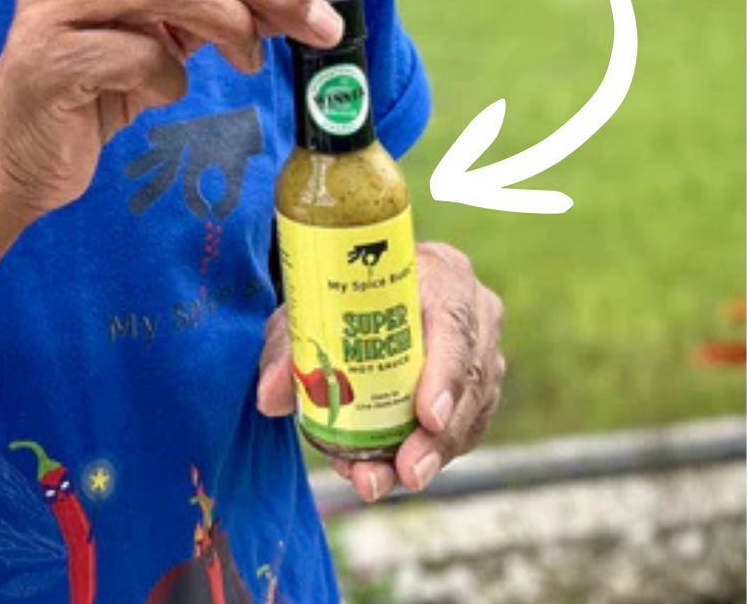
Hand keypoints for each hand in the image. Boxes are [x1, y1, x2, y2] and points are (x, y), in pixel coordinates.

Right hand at [0, 0, 350, 218]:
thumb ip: (218, 7)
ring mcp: (50, 0)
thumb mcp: (164, 36)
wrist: (15, 156)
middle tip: (324, 24)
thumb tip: (310, 0)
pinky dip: (165, 76)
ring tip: (252, 60)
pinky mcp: (46, 55)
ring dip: (227, 21)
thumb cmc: (97, 89)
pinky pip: (133, 53)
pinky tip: (160, 93)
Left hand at [256, 240, 503, 501]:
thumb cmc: (342, 288)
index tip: (427, 416)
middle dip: (436, 436)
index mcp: (442, 274)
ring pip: (470, 413)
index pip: (454, 323)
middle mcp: (474, 312)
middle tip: (405, 470)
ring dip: (429, 454)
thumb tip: (270, 397)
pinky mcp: (478, 388)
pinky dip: (430, 454)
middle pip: (469, 380)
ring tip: (382, 480)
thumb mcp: (310, 305)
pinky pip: (465, 428)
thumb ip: (290, 348)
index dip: (445, 373)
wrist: (364, 285)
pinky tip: (393, 471)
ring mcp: (482, 353)